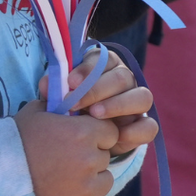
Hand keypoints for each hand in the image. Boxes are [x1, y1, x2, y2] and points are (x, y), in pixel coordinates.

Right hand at [14, 102, 117, 195]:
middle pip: (105, 157)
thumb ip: (59, 104)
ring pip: (103, 181)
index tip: (83, 139)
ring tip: (64, 179)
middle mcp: (90, 160)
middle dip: (91, 157)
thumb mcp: (36, 113)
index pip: (110, 132)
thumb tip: (68, 93)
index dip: (97, 134)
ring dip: (90, 180)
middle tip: (68, 160)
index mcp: (83, 133)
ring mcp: (86, 190)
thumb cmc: (15, 143)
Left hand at [39, 49, 157, 157]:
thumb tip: (46, 85)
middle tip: (75, 103)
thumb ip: (55, 90)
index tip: (70, 83)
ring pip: (142, 97)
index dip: (88, 69)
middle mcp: (127, 80)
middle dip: (98, 89)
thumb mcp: (62, 97)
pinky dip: (136, 131)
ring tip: (94, 116)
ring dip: (118, 105)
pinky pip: (149, 126)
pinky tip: (117, 136)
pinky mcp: (144, 125)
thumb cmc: (72, 109)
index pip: (104, 59)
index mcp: (107, 66)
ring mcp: (138, 102)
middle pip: (122, 76)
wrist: (84, 137)